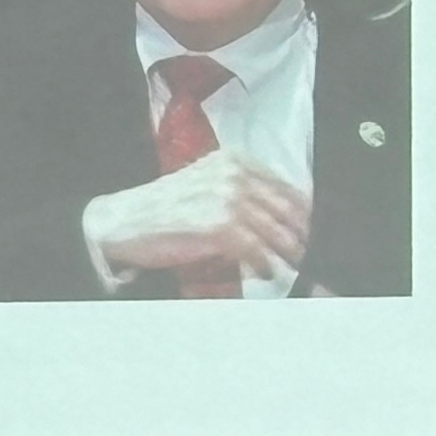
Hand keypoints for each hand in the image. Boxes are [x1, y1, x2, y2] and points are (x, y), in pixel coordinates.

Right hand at [85, 154, 308, 283]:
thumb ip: (243, 195)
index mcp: (236, 161)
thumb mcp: (208, 187)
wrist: (120, 221)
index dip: (304, 214)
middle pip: (287, 210)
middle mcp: (235, 174)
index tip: (315, 233)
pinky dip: (265, 265)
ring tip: (298, 269)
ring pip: (275, 232)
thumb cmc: (165, 209)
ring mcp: (228, 199)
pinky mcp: (219, 225)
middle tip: (315, 256)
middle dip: (303, 236)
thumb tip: (281, 221)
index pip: (286, 188)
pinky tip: (267, 275)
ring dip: (289, 255)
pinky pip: (255, 250)